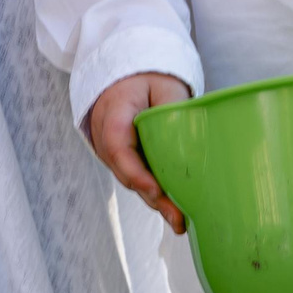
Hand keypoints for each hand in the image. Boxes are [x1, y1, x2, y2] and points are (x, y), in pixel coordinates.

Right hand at [86, 72, 192, 233]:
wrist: (129, 71)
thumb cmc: (149, 76)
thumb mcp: (166, 86)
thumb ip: (174, 111)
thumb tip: (188, 146)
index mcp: (113, 113)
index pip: (118, 148)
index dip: (136, 173)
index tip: (158, 192)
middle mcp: (103, 135)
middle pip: (124, 171)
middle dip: (152, 197)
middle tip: (179, 219)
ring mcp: (108, 147)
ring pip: (128, 177)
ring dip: (153, 199)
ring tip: (180, 220)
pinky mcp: (119, 154)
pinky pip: (132, 174)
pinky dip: (150, 189)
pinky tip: (172, 206)